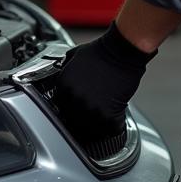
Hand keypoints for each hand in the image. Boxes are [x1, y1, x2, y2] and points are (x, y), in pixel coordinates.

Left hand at [54, 22, 155, 157]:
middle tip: (94, 111)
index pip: (60, 105)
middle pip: (73, 119)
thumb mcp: (74, 56)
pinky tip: (116, 116)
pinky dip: (114, 125)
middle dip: (83, 117)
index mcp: (63, 85)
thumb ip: (65, 67)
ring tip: (105, 114)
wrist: (120, 52)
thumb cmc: (101, 52)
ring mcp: (91, 108)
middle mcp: (74, 99)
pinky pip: (110, 129)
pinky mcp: (109, 115)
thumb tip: (60, 71)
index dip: (69, 107)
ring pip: (91, 128)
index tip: (77, 108)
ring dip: (98, 124)